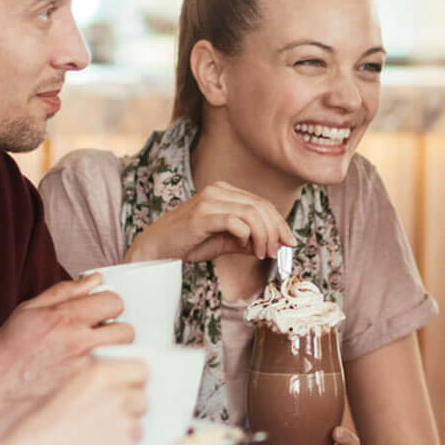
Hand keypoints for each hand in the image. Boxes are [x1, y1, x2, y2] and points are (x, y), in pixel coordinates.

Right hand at [0, 276, 135, 434]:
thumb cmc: (7, 352)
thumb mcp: (28, 311)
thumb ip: (65, 291)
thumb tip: (95, 279)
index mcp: (64, 318)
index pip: (114, 301)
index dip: (108, 306)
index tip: (100, 313)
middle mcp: (78, 343)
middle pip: (126, 329)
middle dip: (116, 330)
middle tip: (100, 337)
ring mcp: (85, 370)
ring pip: (125, 355)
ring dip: (116, 353)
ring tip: (96, 357)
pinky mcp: (87, 392)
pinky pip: (115, 378)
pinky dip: (110, 375)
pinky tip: (93, 375)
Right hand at [0, 359, 145, 444]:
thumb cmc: (34, 430)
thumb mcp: (61, 389)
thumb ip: (93, 384)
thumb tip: (112, 385)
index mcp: (99, 376)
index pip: (141, 369)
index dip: (134, 380)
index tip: (129, 387)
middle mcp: (117, 396)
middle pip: (142, 398)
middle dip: (129, 408)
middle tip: (105, 420)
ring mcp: (124, 425)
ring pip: (137, 426)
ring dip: (123, 432)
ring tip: (94, 440)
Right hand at [128, 182, 298, 263]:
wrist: (155, 250)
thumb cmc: (188, 243)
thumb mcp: (225, 242)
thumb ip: (248, 241)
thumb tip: (274, 246)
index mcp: (225, 191)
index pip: (262, 203)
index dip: (280, 223)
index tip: (290, 242)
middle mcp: (218, 190)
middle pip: (261, 207)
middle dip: (275, 231)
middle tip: (276, 251)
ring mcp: (209, 200)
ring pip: (252, 214)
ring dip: (263, 236)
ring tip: (262, 254)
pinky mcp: (201, 215)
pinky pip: (235, 222)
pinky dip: (247, 237)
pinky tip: (245, 248)